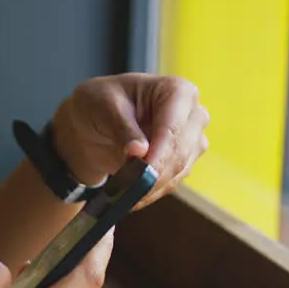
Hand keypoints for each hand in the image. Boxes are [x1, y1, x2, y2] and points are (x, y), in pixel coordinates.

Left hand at [51, 74, 208, 208]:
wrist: (95, 122)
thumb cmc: (101, 103)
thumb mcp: (103, 107)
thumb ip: (122, 128)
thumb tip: (139, 151)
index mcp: (177, 91)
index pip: (173, 127)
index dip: (159, 154)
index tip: (142, 173)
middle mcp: (193, 114)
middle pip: (181, 152)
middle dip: (155, 174)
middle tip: (128, 190)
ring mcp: (192, 140)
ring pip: (179, 171)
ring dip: (152, 186)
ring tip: (123, 194)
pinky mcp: (184, 162)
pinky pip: (172, 182)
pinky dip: (151, 192)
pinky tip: (131, 196)